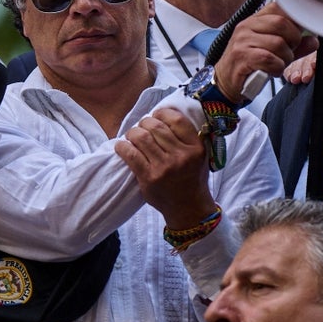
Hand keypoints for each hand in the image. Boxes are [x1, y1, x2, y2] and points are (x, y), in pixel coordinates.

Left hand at [115, 107, 216, 226]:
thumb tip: (165, 115)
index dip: (163, 113)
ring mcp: (164, 168)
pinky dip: (122, 147)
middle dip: (145, 123)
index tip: (157, 115)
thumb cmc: (192, 178)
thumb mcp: (200, 156)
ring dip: (132, 133)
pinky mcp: (149, 178)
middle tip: (142, 127)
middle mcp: (181, 156)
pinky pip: (130, 154)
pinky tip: (122, 147)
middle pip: (156, 127)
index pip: (177, 120)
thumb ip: (189, 138)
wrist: (188, 208)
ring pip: (141, 137)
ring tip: (132, 136)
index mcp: (196, 148)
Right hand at [214, 3, 317, 102]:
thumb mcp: (274, 53)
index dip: (295, 20)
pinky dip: (277, 68)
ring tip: (278, 65)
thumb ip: (294, 46)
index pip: (279, 7)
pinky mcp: (242, 56)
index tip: (299, 33)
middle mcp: (247, 26)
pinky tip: (271, 71)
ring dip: (285, 58)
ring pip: (279, 43)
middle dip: (293, 41)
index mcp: (255, 20)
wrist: (224, 83)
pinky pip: (270, 59)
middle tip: (289, 52)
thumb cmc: (248, 66)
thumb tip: (314, 41)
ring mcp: (243, 40)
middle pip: (282, 23)